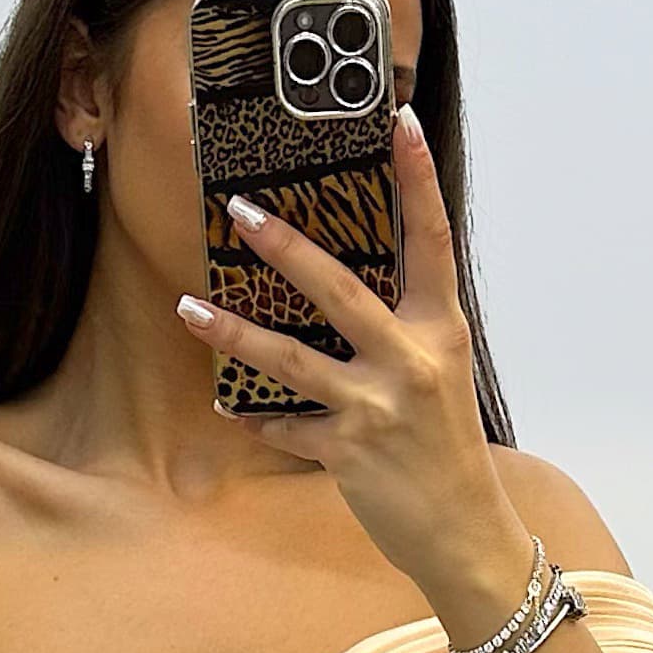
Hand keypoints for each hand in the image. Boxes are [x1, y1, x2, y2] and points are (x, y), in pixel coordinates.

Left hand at [175, 106, 535, 630]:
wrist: (465, 531)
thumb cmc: (447, 448)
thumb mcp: (440, 376)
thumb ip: (403, 330)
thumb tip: (346, 285)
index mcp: (442, 331)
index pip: (432, 239)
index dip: (418, 178)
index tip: (400, 120)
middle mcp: (412, 361)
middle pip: (340, 290)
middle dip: (285, 248)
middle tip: (239, 211)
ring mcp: (378, 407)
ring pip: (291, 359)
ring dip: (233, 333)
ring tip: (187, 307)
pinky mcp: (349, 451)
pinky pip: (288, 427)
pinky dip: (261, 421)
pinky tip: (235, 411)